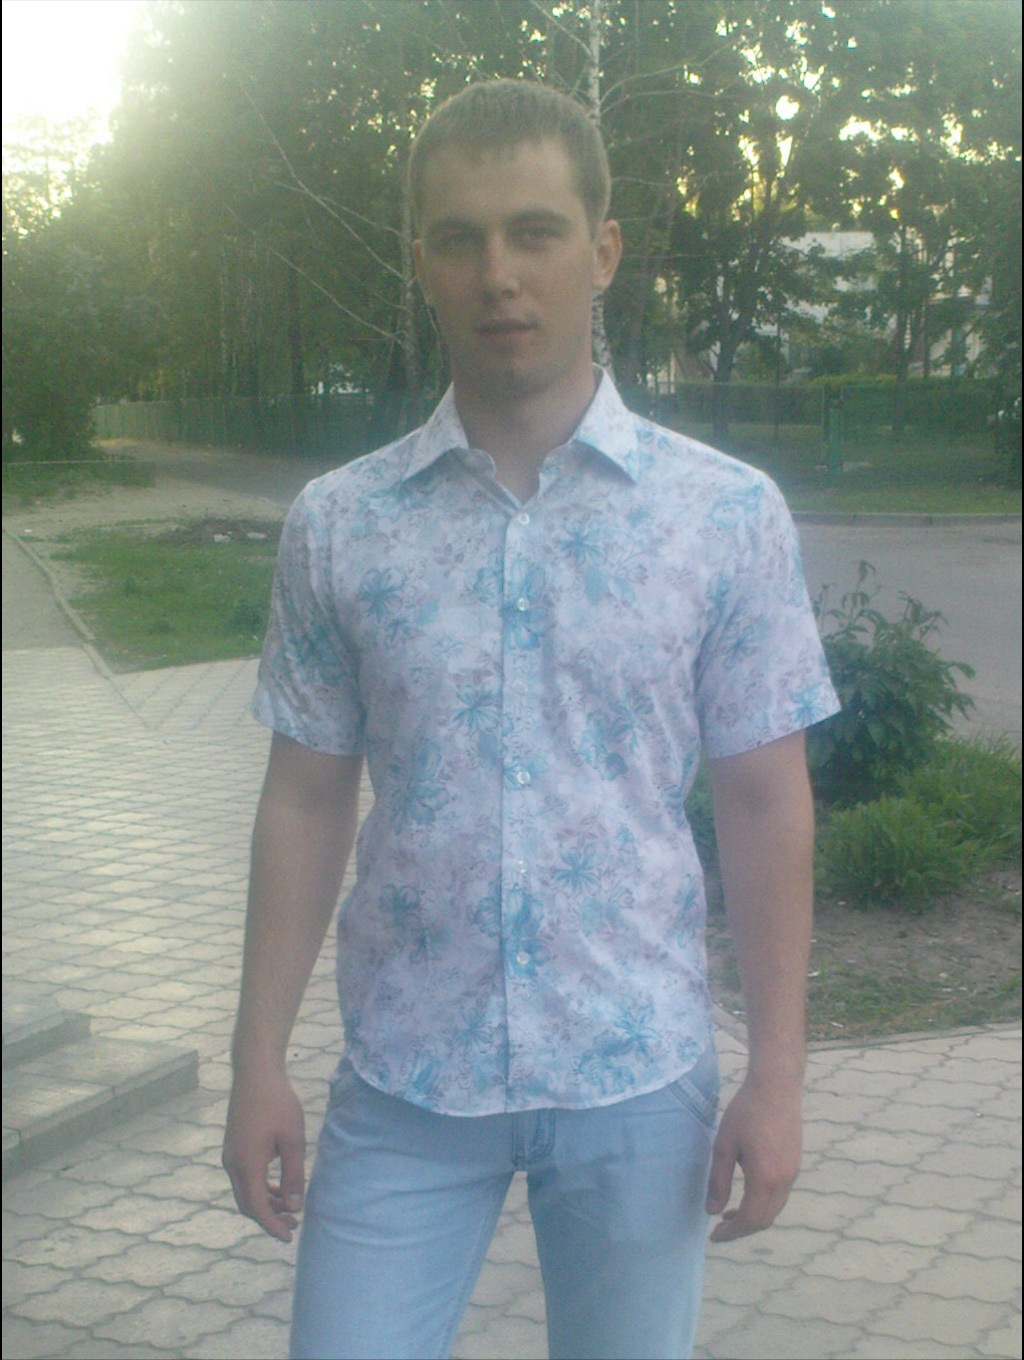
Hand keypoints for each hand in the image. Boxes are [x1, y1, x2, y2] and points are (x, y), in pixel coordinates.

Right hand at [223, 1068, 306, 1241]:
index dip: (272, 1225)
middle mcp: (233, 1164)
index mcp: (247, 1165)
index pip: (257, 1207)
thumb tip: (294, 1206)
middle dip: (269, 1217)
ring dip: (265, 1202)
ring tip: (288, 1207)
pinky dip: (260, 1187)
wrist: (255, 1073)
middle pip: (248, 1203)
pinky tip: (277, 1185)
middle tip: (293, 1224)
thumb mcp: (293, 1140)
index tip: (289, 1236)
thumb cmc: (277, 1103)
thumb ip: (293, 1175)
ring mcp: (230, 1155)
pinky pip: (244, 1177)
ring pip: (245, 1190)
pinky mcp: (234, 1146)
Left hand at [706, 1075, 801, 1242]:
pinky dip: (763, 1204)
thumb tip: (712, 1211)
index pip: (750, 1220)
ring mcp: (793, 1173)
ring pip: (774, 1208)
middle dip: (742, 1228)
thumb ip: (718, 1180)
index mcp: (765, 1179)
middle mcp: (784, 1182)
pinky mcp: (795, 1164)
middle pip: (765, 1219)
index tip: (713, 1236)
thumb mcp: (724, 1145)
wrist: (777, 1087)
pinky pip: (780, 1195)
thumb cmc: (746, 1112)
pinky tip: (748, 1193)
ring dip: (754, 1217)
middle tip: (720, 1229)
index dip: (732, 1232)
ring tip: (730, 1213)